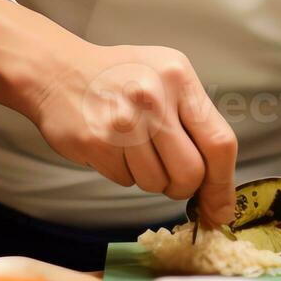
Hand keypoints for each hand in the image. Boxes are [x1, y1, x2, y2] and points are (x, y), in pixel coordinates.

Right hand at [24, 43, 237, 226]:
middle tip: (171, 177)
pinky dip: (123, 172)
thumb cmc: (120, 78)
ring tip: (133, 148)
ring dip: (150, 178)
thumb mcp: (166, 78)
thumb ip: (195, 122)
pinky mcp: (97, 143)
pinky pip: (125, 181)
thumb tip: (217, 190)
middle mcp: (153, 98)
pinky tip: (112, 145)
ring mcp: (123, 121)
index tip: (221, 209)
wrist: (57, 71)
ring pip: (156, 183)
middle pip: (190, 173)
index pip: (219, 142)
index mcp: (179, 78)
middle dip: (184, 187)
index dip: (222, 184)